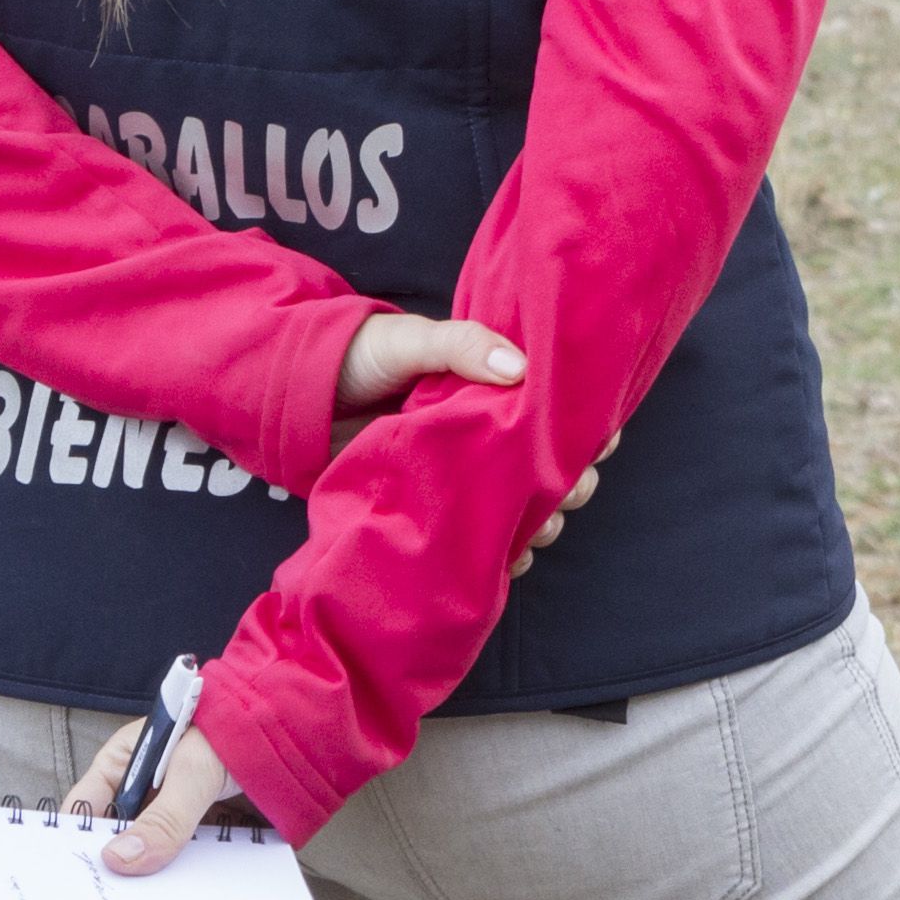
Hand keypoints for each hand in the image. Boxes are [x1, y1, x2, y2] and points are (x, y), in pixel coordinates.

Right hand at [66, 713, 247, 875]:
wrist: (289, 723)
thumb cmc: (233, 729)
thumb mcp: (193, 773)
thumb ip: (162, 818)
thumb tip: (118, 861)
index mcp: (122, 760)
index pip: (82, 807)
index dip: (73, 842)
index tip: (74, 881)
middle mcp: (138, 782)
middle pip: (111, 831)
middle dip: (112, 862)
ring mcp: (164, 800)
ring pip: (143, 842)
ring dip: (144, 867)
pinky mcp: (190, 816)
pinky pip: (172, 846)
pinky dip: (171, 864)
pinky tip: (171, 888)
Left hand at [323, 313, 612, 569]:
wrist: (296, 399)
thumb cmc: (362, 358)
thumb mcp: (413, 340)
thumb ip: (462, 347)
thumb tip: (519, 371)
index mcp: (491, 388)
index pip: (555, 407)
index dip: (587, 425)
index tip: (604, 441)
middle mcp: (485, 434)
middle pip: (548, 464)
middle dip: (571, 481)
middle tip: (571, 490)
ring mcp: (461, 474)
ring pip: (523, 504)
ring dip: (545, 521)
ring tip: (542, 530)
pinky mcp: (433, 507)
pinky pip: (479, 537)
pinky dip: (503, 553)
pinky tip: (514, 560)